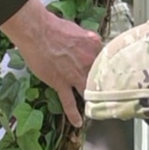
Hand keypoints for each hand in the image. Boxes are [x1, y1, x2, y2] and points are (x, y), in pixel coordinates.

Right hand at [0, 0, 101, 126]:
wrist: (37, 31)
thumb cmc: (55, 27)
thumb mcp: (79, 30)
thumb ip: (88, 41)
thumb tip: (91, 45)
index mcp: (95, 48)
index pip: (107, 63)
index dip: (108, 70)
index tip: (111, 76)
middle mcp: (89, 63)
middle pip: (100, 80)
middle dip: (104, 88)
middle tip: (109, 97)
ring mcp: (76, 75)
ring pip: (88, 93)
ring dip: (92, 101)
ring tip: (98, 110)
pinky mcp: (61, 83)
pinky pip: (69, 102)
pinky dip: (74, 114)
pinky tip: (78, 123)